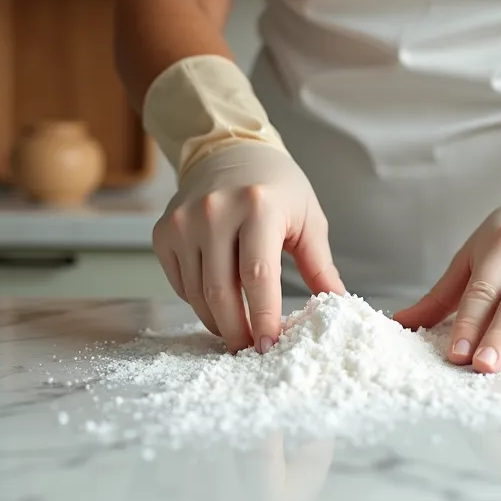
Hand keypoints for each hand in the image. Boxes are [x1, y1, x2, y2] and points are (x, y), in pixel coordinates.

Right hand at [153, 143, 344, 353]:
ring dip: (217, 321)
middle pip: (220, 291)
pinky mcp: (163, 232)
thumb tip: (336, 305)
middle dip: (236, 330)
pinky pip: (180, 283)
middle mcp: (215, 212)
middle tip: (249, 350)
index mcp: (258, 206)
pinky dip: (198, 302)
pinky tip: (218, 302)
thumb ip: (321, 265)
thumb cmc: (276, 187)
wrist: (228, 151)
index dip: (263, 317)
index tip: (269, 345)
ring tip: (237, 330)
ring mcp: (183, 222)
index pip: (257, 276)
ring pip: (196, 293)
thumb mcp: (308, 219)